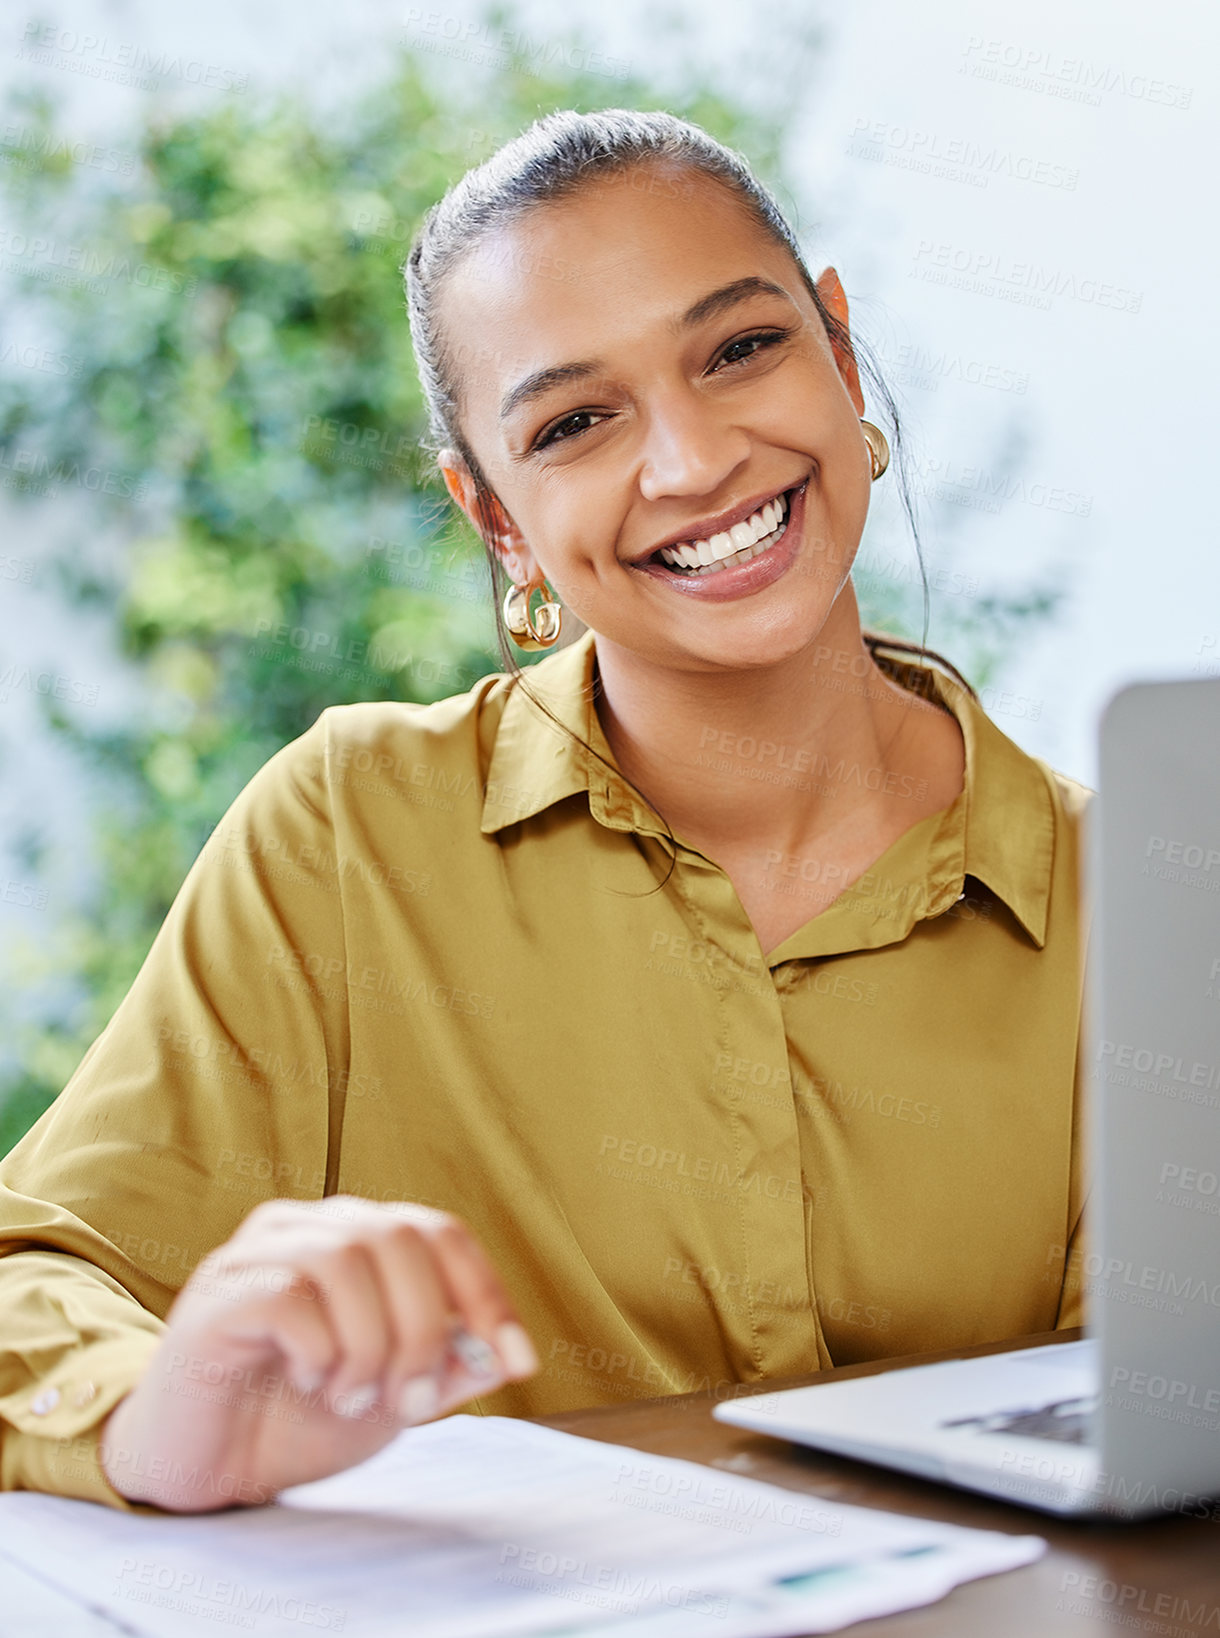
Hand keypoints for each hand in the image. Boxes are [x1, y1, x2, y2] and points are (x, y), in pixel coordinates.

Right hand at [99, 1196, 536, 1510]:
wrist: (204, 1470)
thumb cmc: (295, 1419)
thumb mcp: (392, 1398)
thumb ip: (445, 1369)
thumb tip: (499, 1351)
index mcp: (355, 1238)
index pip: (439, 1233)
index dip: (487, 1293)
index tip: (517, 1362)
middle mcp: (306, 1227)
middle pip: (400, 1236)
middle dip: (426, 1327)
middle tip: (413, 1401)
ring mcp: (255, 1253)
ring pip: (346, 1259)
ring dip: (369, 1344)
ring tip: (351, 1397)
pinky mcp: (215, 1295)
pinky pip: (289, 1294)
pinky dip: (318, 1348)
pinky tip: (307, 1381)